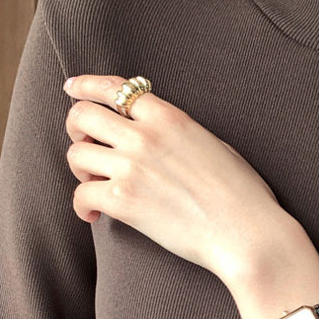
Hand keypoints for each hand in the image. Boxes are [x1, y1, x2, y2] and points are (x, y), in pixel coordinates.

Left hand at [62, 74, 289, 284]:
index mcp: (169, 117)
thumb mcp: (215, 145)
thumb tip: (161, 137)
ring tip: (97, 184)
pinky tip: (95, 215)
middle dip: (76, 129)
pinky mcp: (123, 201)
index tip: (72, 89)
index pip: (116, 88)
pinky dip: (83, 205)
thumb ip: (180, 133)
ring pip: (76, 155)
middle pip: (83, 116)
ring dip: (81, 169)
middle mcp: (144, 136)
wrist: (245, 232)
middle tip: (83, 145)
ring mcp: (131, 168)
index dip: (86, 85)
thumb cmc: (242, 194)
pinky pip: (81, 194)